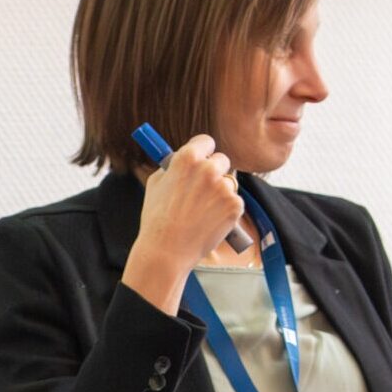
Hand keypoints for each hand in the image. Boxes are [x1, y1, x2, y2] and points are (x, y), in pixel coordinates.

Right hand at [121, 134, 243, 313]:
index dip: (203, 150)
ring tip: (202, 211)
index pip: (206, 141)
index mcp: (187, 158)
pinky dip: (226, 210)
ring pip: (228, 182)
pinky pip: (234, 202)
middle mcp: (208, 169)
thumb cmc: (156, 219)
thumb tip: (182, 159)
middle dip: (214, 171)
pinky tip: (210, 221)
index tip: (202, 157)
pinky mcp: (235, 206)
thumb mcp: (156, 184)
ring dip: (220, 192)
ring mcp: (224, 187)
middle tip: (205, 186)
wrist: (167, 251)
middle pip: (221, 160)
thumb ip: (173, 168)